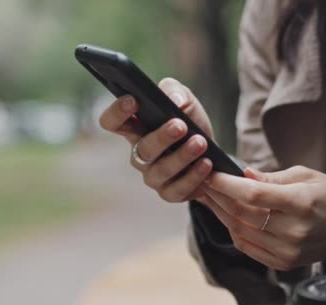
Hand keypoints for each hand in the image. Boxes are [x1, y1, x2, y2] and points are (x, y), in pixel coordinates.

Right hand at [99, 78, 213, 201]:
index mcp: (135, 128)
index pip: (112, 122)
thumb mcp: (185, 100)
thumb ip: (175, 91)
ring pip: (160, 170)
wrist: (213, 151)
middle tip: (180, 125)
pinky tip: (206, 163)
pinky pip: (178, 189)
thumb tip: (176, 101)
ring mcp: (153, 176)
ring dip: (182, 156)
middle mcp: (139, 153)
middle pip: (142, 148)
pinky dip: (194, 176)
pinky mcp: (170, 192)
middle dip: (161, 137)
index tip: (133, 100)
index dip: (117, 112)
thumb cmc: (190, 122)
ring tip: (200, 143)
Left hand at [198, 166, 325, 270]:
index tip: (211, 173)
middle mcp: (293, 231)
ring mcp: (288, 251)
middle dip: (217, 197)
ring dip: (220, 213)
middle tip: (202, 182)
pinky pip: (247, 247)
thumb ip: (272, 178)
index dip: (227, 185)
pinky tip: (226, 216)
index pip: (253, 195)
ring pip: (240, 231)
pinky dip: (233, 230)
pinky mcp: (283, 263)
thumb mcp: (306, 175)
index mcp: (301, 203)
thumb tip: (243, 175)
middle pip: (242, 214)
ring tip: (209, 197)